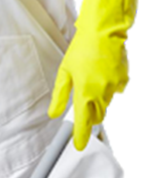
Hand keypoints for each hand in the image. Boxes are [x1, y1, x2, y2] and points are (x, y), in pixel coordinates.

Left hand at [48, 0, 136, 150]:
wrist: (104, 32)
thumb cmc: (81, 50)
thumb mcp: (64, 73)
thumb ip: (59, 96)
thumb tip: (53, 114)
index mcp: (85, 92)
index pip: (83, 122)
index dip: (80, 136)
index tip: (77, 146)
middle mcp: (102, 93)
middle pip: (96, 116)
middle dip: (88, 117)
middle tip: (79, 108)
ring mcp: (115, 87)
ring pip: (104, 104)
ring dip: (96, 101)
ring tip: (88, 81)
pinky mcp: (123, 80)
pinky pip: (112, 92)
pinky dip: (105, 89)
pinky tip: (99, 74)